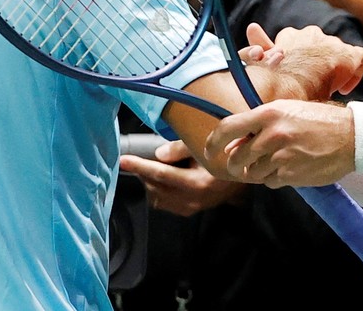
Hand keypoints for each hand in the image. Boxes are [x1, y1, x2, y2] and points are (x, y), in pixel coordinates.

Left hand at [119, 140, 245, 215]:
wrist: (239, 180)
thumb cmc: (221, 159)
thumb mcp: (205, 149)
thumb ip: (181, 149)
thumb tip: (157, 155)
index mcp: (197, 183)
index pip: (161, 174)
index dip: (140, 166)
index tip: (123, 160)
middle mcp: (191, 200)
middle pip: (155, 186)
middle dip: (144, 172)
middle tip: (144, 158)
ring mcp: (189, 208)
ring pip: (156, 196)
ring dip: (150, 182)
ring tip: (157, 168)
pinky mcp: (187, 212)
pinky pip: (162, 203)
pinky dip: (157, 190)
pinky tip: (165, 179)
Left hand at [205, 99, 354, 188]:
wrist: (353, 137)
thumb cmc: (319, 120)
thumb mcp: (288, 110)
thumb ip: (260, 123)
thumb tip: (234, 143)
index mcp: (269, 113)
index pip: (228, 128)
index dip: (213, 142)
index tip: (209, 150)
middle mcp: (272, 134)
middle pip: (237, 158)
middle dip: (236, 165)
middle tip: (243, 164)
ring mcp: (282, 156)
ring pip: (253, 172)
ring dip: (259, 171)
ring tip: (276, 161)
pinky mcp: (292, 174)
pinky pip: (271, 182)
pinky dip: (276, 178)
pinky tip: (290, 167)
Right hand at [243, 24, 362, 102]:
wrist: (294, 84)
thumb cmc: (274, 78)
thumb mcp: (265, 63)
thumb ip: (260, 47)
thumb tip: (252, 27)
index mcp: (290, 36)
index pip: (295, 40)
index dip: (298, 55)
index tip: (301, 72)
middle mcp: (311, 33)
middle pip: (317, 47)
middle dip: (316, 62)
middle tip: (314, 81)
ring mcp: (331, 43)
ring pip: (336, 52)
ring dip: (332, 67)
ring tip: (327, 87)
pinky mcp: (348, 54)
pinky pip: (358, 58)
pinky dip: (354, 72)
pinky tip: (343, 88)